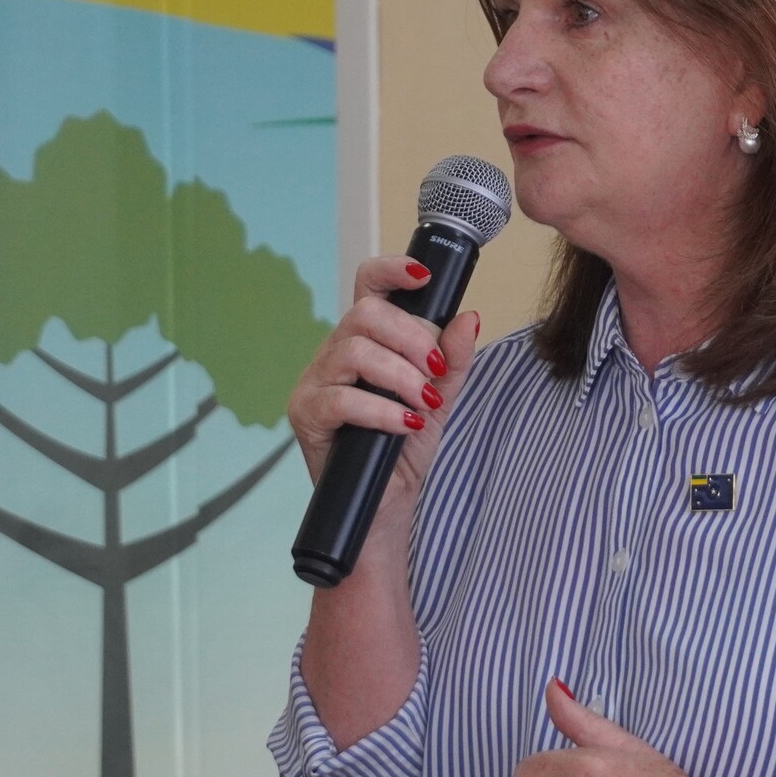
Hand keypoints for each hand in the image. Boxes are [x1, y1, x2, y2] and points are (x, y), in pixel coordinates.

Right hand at [287, 255, 477, 504]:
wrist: (385, 505)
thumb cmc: (403, 449)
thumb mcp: (439, 400)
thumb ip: (454, 361)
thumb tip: (469, 318)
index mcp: (365, 342)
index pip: (368, 288)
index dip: (391, 270)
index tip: (424, 277)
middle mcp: (334, 354)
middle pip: (365, 313)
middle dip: (411, 338)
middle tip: (436, 371)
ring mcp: (315, 382)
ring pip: (354, 351)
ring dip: (400, 376)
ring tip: (423, 403)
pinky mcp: (306, 415)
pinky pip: (341, 398)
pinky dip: (381, 410)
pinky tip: (404, 423)